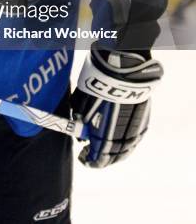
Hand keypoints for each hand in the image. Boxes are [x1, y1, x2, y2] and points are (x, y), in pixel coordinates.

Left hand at [72, 42, 162, 167]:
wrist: (121, 65)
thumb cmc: (97, 81)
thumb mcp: (81, 101)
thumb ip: (81, 119)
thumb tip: (82, 132)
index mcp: (105, 135)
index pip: (99, 158)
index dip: (90, 160)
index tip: (83, 158)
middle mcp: (122, 135)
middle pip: (114, 155)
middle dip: (103, 157)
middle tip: (94, 156)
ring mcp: (136, 126)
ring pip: (127, 147)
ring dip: (116, 151)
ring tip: (106, 150)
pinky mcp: (144, 116)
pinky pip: (135, 135)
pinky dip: (127, 140)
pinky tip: (120, 139)